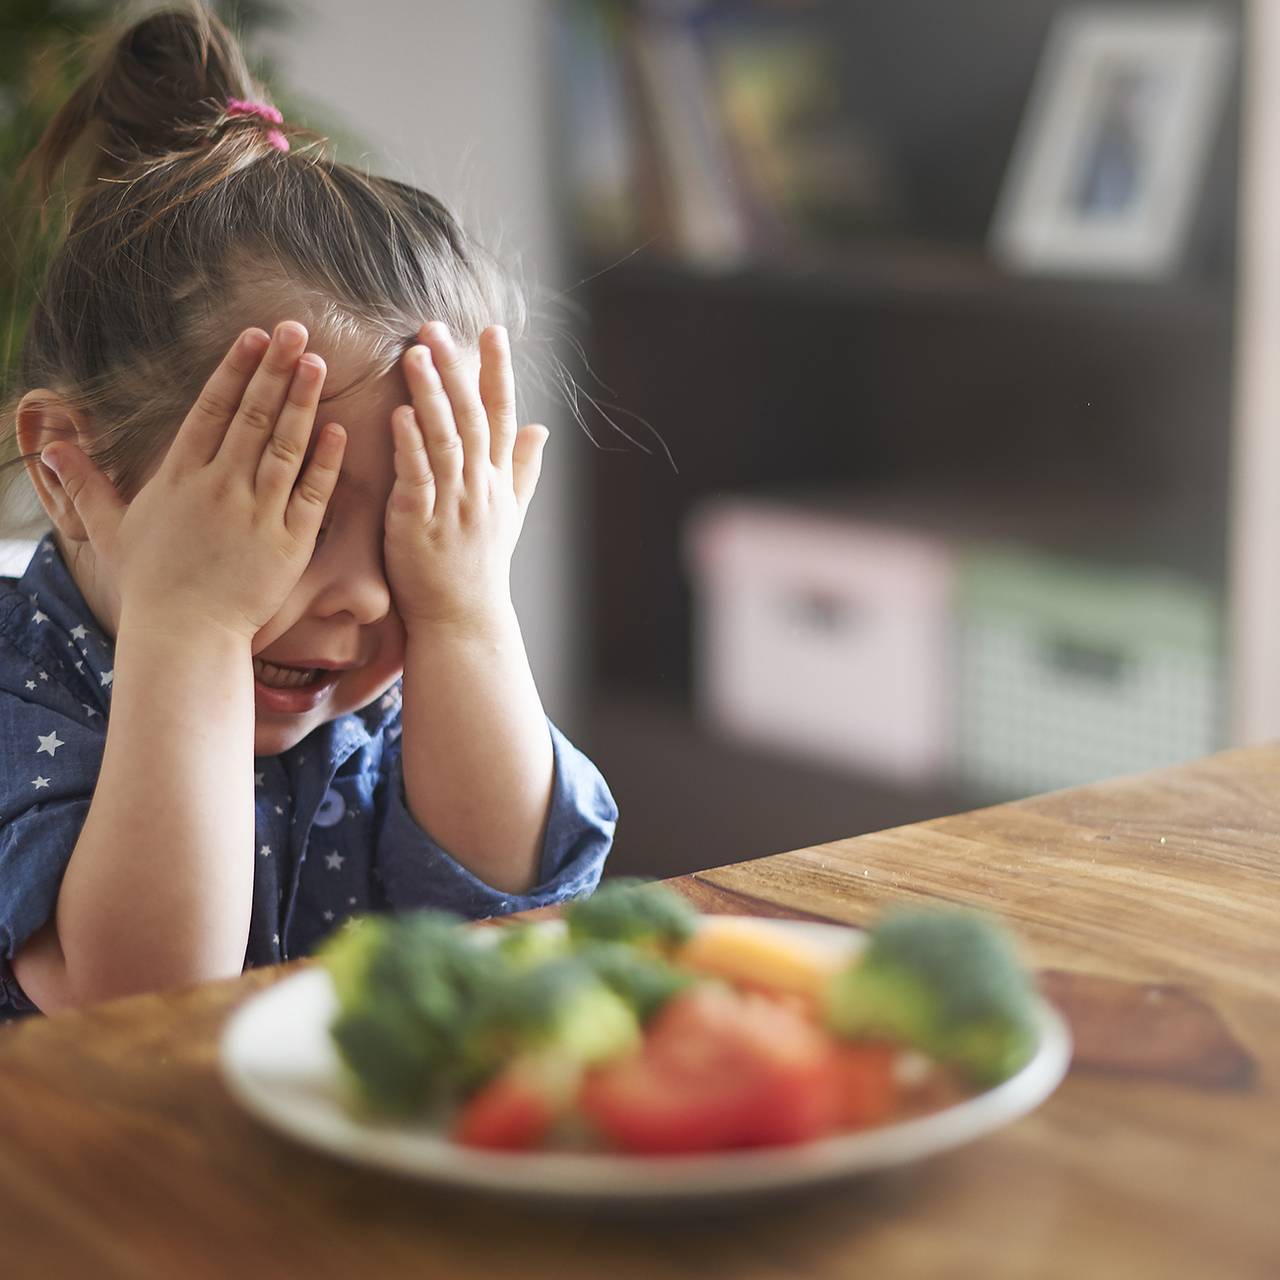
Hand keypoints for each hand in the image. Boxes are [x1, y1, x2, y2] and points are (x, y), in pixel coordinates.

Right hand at [40, 321, 345, 640]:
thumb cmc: (151, 584)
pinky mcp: (289, 543)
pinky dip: (325, 462)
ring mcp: (257, 514)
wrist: (185, 635)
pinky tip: (337, 429)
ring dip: (302, 402)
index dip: (234, 369)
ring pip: (284, 446)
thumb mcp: (112, 529)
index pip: (211, 410)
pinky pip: (312, 494)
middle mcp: (220, 487)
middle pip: (252, 416)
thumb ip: (86, 484)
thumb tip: (51, 445)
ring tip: (318, 363)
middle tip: (295, 329)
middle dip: (274, 369)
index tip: (253, 336)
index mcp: (180, 477)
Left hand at [384, 321, 547, 632]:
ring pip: (445, 440)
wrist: (463, 619)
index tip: (492, 330)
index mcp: (498, 480)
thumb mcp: (510, 515)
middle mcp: (480, 487)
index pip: (503, 415)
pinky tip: (399, 414)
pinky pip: (418, 478)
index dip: (497, 371)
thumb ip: (523, 468)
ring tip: (415, 355)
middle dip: (457, 370)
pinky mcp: (420, 524)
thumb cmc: (480, 567)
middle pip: (472, 418)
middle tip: (436, 328)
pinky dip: (410, 445)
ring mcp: (452, 505)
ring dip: (431, 396)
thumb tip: (543, 428)